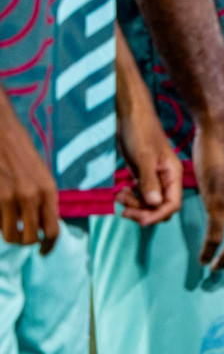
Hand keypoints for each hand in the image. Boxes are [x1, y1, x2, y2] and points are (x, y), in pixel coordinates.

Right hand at [0, 118, 58, 253]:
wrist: (2, 135)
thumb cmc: (21, 156)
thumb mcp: (40, 176)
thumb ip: (43, 200)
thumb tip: (43, 226)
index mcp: (49, 191)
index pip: (53, 229)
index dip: (48, 245)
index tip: (43, 252)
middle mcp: (33, 196)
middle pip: (31, 238)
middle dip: (25, 241)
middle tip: (20, 236)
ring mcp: (11, 197)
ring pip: (11, 235)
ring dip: (9, 234)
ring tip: (7, 224)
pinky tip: (0, 211)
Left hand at [117, 101, 183, 226]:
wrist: (131, 116)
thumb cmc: (141, 132)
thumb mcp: (144, 157)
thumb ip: (150, 181)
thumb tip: (154, 204)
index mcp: (173, 174)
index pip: (172, 204)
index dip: (158, 215)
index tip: (139, 220)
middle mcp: (166, 178)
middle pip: (160, 207)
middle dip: (143, 212)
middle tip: (124, 209)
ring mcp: (154, 177)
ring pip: (149, 203)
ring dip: (134, 204)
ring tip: (119, 196)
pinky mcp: (143, 175)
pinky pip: (140, 195)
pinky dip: (130, 198)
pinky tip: (121, 192)